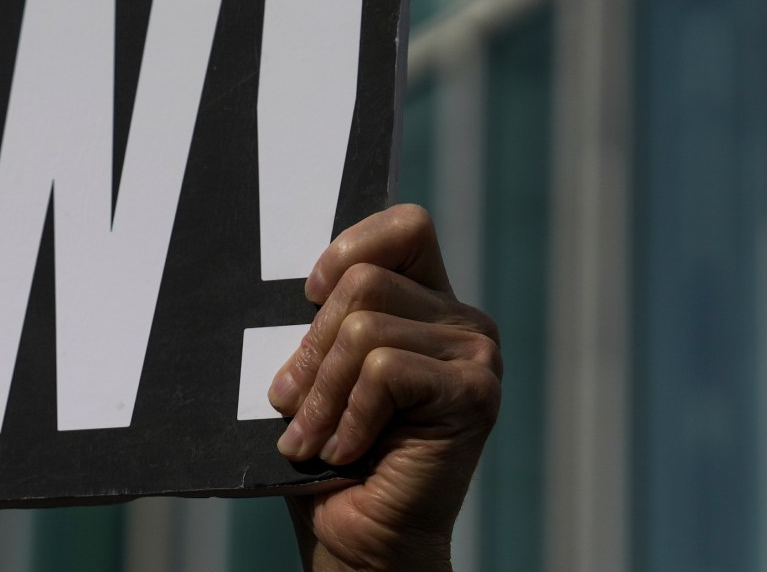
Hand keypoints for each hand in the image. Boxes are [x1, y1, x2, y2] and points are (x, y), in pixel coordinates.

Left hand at [266, 206, 500, 571]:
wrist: (361, 541)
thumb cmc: (332, 456)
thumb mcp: (319, 372)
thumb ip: (324, 323)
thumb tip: (294, 285)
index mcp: (429, 302)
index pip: (405, 226)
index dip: (349, 248)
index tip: (308, 295)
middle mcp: (463, 320)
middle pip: (364, 282)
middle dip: (310, 350)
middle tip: (288, 406)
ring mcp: (478, 354)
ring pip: (365, 329)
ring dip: (321, 394)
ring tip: (310, 440)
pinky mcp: (475, 392)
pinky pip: (385, 370)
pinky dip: (350, 415)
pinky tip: (346, 452)